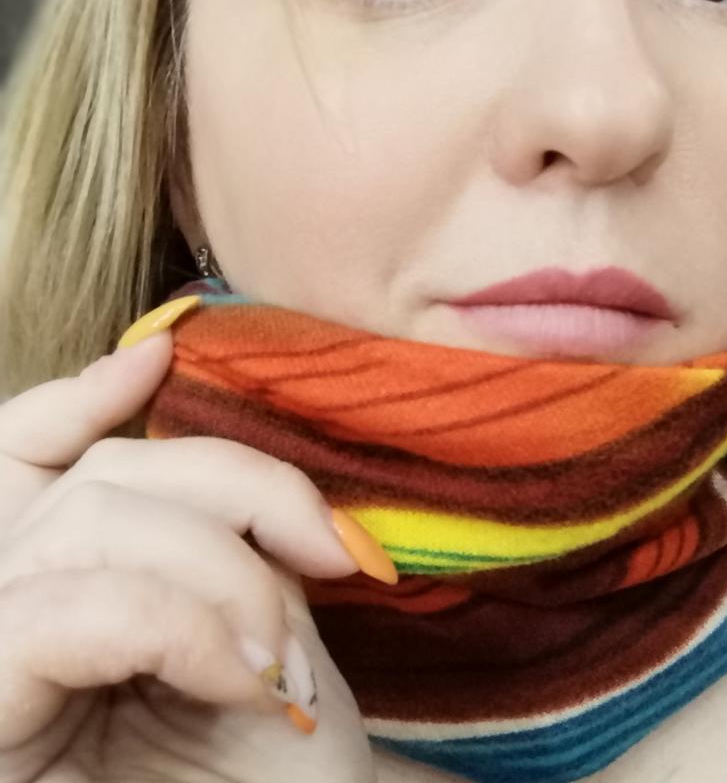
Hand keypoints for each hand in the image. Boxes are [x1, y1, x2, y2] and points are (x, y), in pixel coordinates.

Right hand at [0, 327, 380, 782]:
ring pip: (89, 522)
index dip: (71, 396)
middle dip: (235, 502)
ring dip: (219, 573)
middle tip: (323, 578)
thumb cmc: (276, 762)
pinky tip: (243, 675)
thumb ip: (205, 514)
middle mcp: (10, 613)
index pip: (23, 460)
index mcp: (65, 586)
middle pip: (98, 478)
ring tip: (280, 662)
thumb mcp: (252, 604)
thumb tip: (148, 358)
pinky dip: (174, 622)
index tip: (162, 357)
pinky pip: (60, 612)